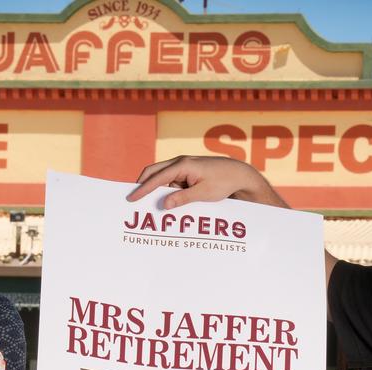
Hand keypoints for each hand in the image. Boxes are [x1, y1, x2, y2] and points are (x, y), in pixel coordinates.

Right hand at [126, 156, 288, 209]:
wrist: (239, 175)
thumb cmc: (223, 182)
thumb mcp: (203, 193)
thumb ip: (182, 198)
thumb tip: (164, 204)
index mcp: (183, 164)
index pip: (156, 177)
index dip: (142, 189)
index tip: (131, 198)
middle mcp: (180, 162)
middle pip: (153, 172)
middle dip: (143, 185)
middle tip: (133, 200)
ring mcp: (183, 166)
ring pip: (162, 178)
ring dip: (157, 191)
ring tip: (151, 205)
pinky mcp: (187, 172)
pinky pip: (171, 181)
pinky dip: (167, 191)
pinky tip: (168, 203)